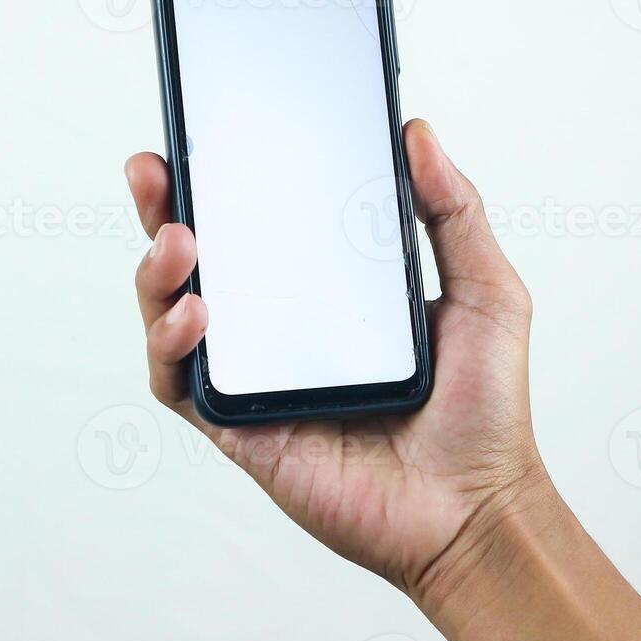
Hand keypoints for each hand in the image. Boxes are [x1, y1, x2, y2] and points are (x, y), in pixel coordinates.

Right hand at [124, 119, 546, 600]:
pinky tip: (195, 313)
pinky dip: (170, 344)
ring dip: (157, 272)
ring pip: (172, 315)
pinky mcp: (240, 429)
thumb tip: (417, 133)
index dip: (223, 179)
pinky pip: (180, 383)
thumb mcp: (485, 291)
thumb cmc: (485, 412)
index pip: (261, 222)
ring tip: (178, 238)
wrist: (476, 507)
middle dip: (163, 209)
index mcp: (329, 289)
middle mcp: (282, 329)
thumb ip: (454, 211)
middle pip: (200, 259)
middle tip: (154, 171)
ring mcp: (256, 378)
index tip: (203, 134)